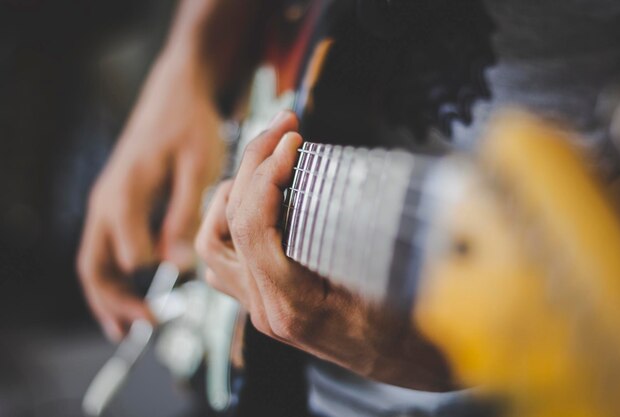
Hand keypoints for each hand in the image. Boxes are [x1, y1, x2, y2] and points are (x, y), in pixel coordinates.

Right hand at [77, 51, 225, 341]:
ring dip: (108, 297)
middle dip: (117, 302)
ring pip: (94, 261)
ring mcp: (106, 203)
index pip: (131, 251)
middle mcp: (107, 201)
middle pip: (96, 265)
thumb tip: (174, 263)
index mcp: (127, 193)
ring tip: (127, 330)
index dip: (157, 270)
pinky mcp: (115, 203)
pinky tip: (131, 297)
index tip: (185, 279)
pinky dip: (112, 278)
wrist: (176, 94)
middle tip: (148, 327)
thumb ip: (185, 214)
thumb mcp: (199, 166)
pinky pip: (104, 249)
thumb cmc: (192, 126)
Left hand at [195, 111, 454, 390]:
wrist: (400, 360)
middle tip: (280, 130)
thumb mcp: (391, 280)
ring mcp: (259, 306)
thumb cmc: (403, 326)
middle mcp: (266, 308)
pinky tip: (253, 201)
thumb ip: (366, 237)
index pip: (254, 228)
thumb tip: (361, 177)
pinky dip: (228, 222)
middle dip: (252, 166)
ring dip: (229, 195)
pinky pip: (224, 261)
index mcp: (295, 304)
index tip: (291, 140)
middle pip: (230, 225)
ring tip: (262, 162)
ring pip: (212, 244)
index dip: (267, 175)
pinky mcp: (262, 300)